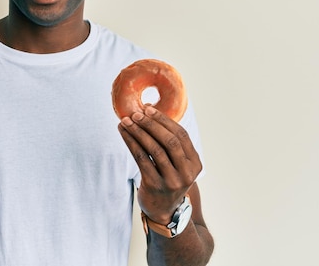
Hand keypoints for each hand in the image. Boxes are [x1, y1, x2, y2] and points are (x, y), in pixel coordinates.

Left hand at [118, 105, 201, 223]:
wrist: (163, 210)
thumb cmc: (167, 178)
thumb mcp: (177, 163)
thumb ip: (169, 141)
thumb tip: (149, 108)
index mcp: (195, 163)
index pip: (181, 135)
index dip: (164, 120)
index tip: (148, 108)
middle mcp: (187, 172)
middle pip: (169, 141)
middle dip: (151, 124)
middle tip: (135, 113)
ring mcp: (172, 181)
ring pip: (154, 149)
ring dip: (138, 132)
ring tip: (125, 121)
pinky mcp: (155, 185)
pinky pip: (141, 159)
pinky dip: (131, 143)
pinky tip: (123, 134)